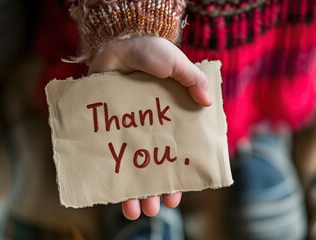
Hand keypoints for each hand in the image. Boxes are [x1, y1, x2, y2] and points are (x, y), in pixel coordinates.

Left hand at [88, 36, 211, 219]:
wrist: (119, 43)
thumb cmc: (152, 53)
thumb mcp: (177, 65)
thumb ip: (193, 81)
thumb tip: (208, 103)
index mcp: (170, 123)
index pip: (176, 157)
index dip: (178, 177)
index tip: (176, 195)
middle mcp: (149, 132)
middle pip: (152, 169)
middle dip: (154, 192)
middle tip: (154, 209)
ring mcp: (127, 131)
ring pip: (130, 168)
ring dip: (132, 192)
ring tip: (135, 210)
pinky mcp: (108, 127)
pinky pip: (109, 155)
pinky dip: (109, 174)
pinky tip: (112, 192)